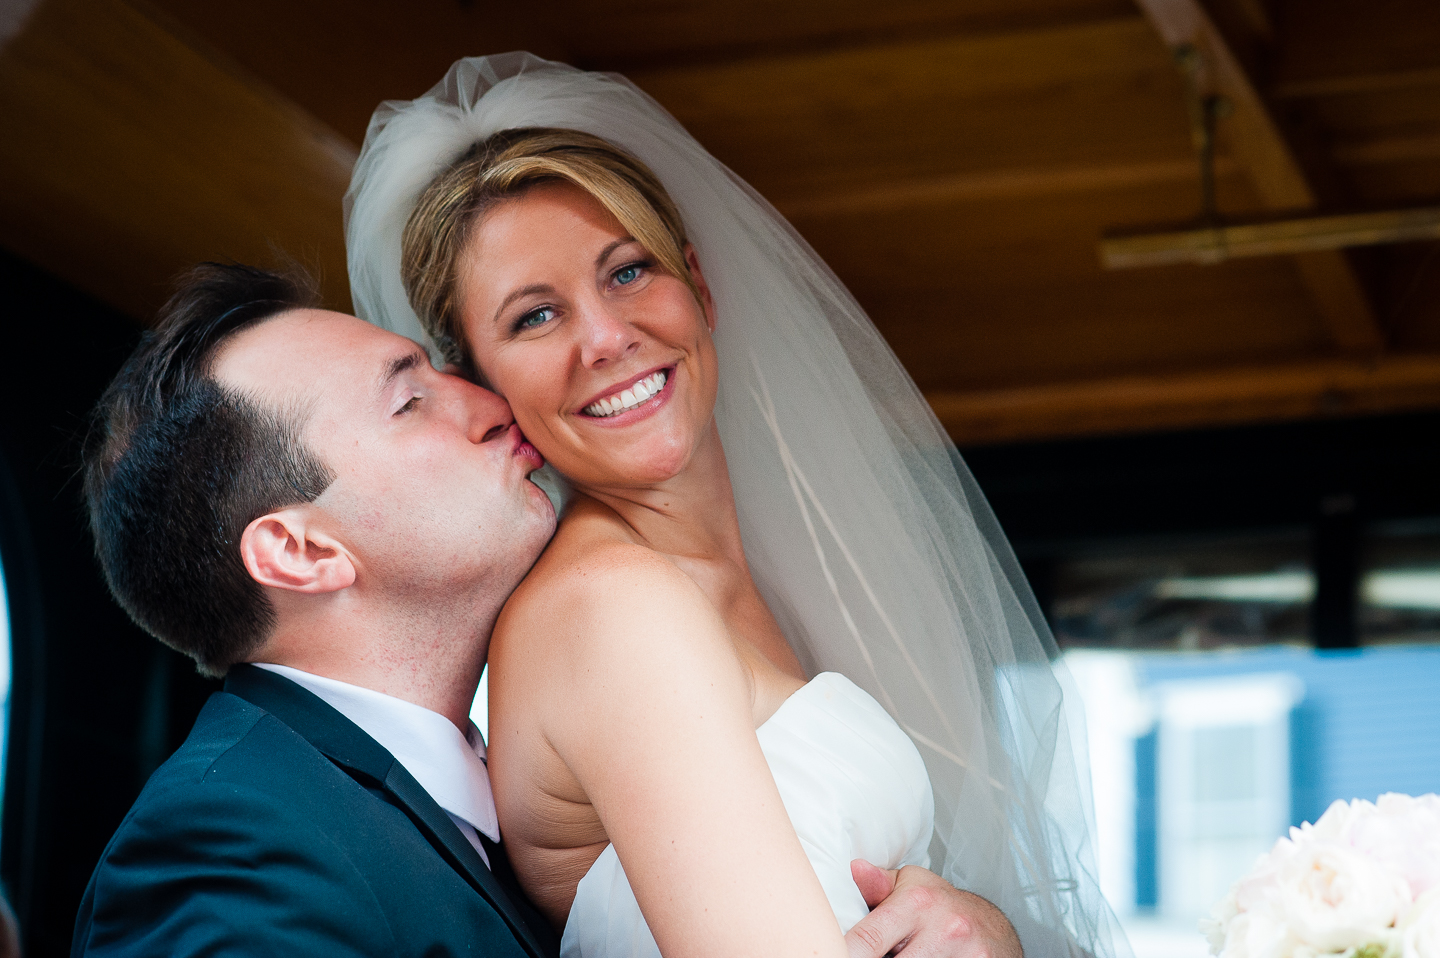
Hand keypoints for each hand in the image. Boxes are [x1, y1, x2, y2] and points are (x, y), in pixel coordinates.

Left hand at [843, 860, 1022, 957]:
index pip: (867, 941)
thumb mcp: (909, 886)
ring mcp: (966, 955)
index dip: (843, 953)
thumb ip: (877, 885)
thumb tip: (853, 869)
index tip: (834, 953)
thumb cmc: (939, 906)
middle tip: (874, 954)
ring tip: (898, 954)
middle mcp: (944, 929)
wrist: (991, 928)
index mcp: (917, 902)